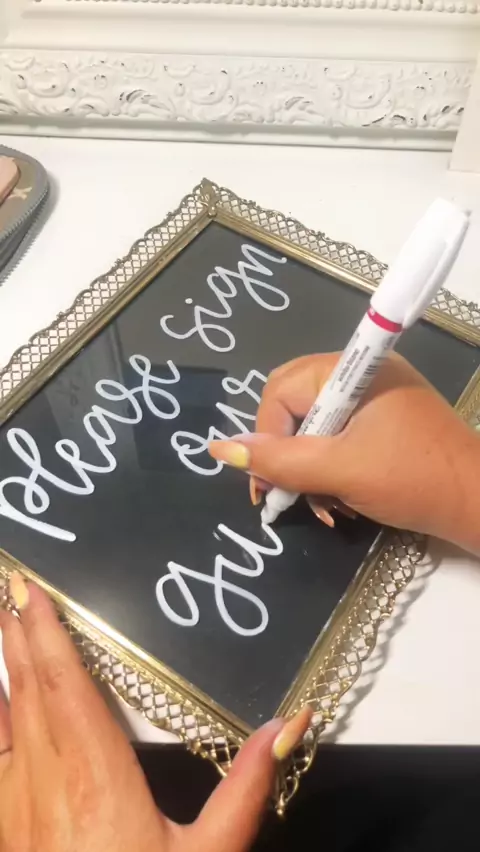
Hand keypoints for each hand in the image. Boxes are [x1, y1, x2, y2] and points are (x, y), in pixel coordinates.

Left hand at [0, 574, 310, 851]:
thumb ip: (247, 788)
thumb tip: (290, 725)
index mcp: (97, 780)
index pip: (65, 689)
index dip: (47, 637)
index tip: (33, 594)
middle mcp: (46, 786)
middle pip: (28, 693)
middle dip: (19, 637)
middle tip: (12, 587)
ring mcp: (16, 810)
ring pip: (5, 721)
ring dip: (4, 669)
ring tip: (0, 624)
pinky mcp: (7, 831)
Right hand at [209, 353, 479, 553]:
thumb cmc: (414, 480)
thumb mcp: (340, 471)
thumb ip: (280, 460)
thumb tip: (219, 448)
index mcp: (354, 369)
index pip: (282, 391)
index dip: (267, 439)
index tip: (269, 488)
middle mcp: (362, 375)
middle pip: (294, 406)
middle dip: (287, 455)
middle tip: (289, 497)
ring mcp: (376, 398)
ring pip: (313, 427)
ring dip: (308, 469)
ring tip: (322, 506)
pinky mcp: (385, 423)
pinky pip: (338, 437)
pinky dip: (330, 469)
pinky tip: (339, 499)